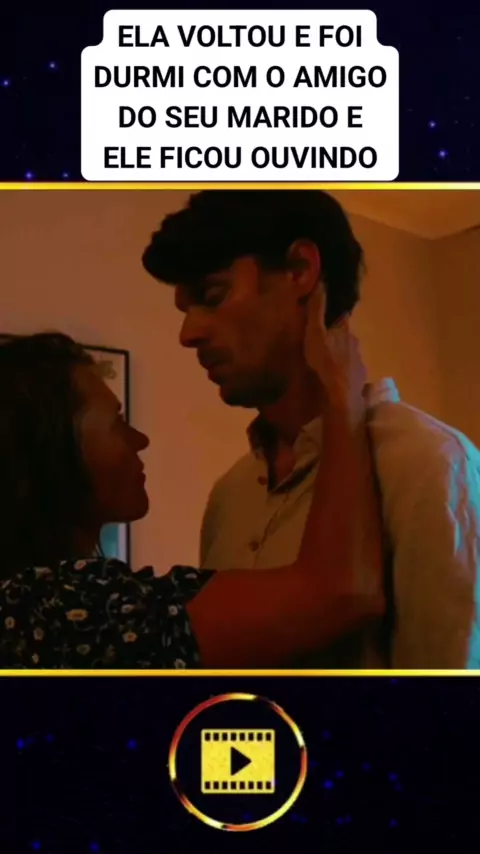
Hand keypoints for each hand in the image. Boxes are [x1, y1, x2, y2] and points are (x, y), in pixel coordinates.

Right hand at [304, 285, 366, 424]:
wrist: (341, 392)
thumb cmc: (324, 360)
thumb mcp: (314, 333)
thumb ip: (316, 310)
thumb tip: (322, 282)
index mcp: (344, 329)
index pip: (341, 317)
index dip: (334, 317)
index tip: (326, 319)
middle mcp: (355, 341)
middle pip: (345, 335)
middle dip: (337, 337)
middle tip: (323, 343)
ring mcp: (360, 359)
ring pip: (349, 352)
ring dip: (341, 354)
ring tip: (328, 362)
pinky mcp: (360, 375)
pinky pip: (352, 368)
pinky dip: (345, 369)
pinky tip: (337, 376)